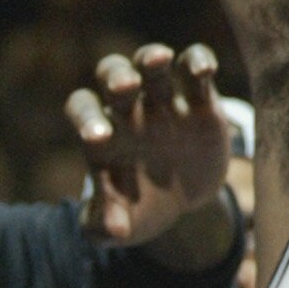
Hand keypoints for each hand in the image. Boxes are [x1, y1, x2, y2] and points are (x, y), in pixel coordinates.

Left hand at [65, 43, 231, 248]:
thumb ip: (107, 226)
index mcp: (103, 134)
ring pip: (151, 64)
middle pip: (113, 74)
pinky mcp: (200, 100)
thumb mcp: (120, 226)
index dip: (87, 119)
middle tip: (125, 86)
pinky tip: (204, 70)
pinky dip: (199, 61)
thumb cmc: (139, 210)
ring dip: (152, 57)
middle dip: (117, 76)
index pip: (84, 110)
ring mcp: (163, 100)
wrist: (182, 202)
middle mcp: (129, 109)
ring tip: (161, 58)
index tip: (98, 138)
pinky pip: (195, 67)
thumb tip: (115, 230)